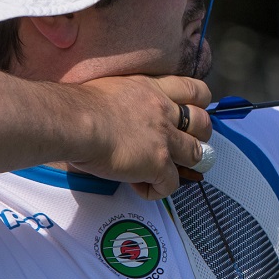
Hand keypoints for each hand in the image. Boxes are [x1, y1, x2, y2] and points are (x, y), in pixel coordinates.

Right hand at [71, 75, 212, 199]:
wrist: (74, 120)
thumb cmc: (79, 105)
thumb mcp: (114, 88)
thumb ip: (130, 98)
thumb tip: (120, 113)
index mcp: (154, 89)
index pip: (196, 90)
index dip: (200, 104)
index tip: (192, 113)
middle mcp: (165, 111)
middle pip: (204, 124)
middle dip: (201, 136)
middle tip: (186, 146)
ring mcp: (165, 138)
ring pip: (197, 155)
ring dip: (188, 165)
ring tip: (168, 170)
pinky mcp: (158, 164)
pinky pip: (172, 184)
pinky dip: (160, 189)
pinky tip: (142, 187)